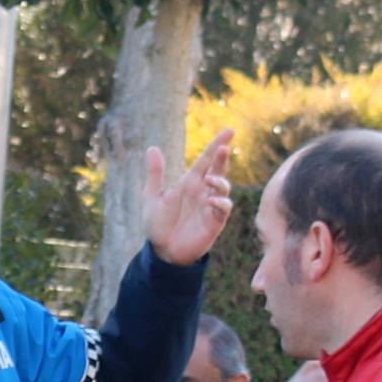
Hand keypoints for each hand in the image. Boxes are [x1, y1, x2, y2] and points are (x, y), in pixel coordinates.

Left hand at [145, 128, 238, 265]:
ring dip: (220, 181)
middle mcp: (203, 191)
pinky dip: (221, 202)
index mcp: (190, 182)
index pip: (206, 160)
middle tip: (224, 147)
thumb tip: (152, 148)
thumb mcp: (152, 197)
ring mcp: (210, 205)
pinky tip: (213, 200)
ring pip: (223, 187)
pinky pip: (224, 208)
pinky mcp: (215, 221)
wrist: (162, 251)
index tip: (229, 130)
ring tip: (210, 180)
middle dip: (223, 158)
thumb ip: (155, 174)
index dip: (217, 144)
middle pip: (218, 169)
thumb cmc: (158, 224)